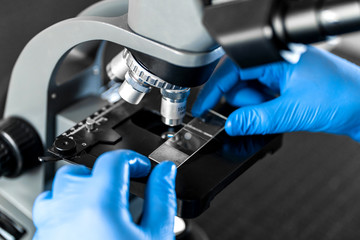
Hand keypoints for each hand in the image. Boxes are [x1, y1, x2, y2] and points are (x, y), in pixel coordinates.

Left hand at [33, 150, 176, 239]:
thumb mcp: (156, 236)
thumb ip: (162, 198)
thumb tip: (166, 171)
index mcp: (98, 206)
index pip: (113, 160)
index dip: (133, 160)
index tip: (142, 170)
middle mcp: (66, 213)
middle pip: (79, 170)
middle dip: (103, 173)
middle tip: (123, 189)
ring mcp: (50, 227)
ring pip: (58, 190)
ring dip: (81, 189)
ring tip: (102, 205)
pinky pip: (48, 213)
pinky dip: (67, 209)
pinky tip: (86, 225)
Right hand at [192, 46, 359, 141]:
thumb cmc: (341, 97)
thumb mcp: (291, 111)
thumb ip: (255, 119)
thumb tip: (230, 124)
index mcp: (274, 57)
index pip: (231, 69)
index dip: (214, 89)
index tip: (202, 107)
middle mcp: (275, 61)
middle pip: (237, 81)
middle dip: (243, 101)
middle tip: (259, 112)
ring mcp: (280, 73)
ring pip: (248, 91)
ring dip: (254, 106)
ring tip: (276, 111)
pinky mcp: (284, 84)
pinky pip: (260, 96)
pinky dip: (262, 107)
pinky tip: (278, 110)